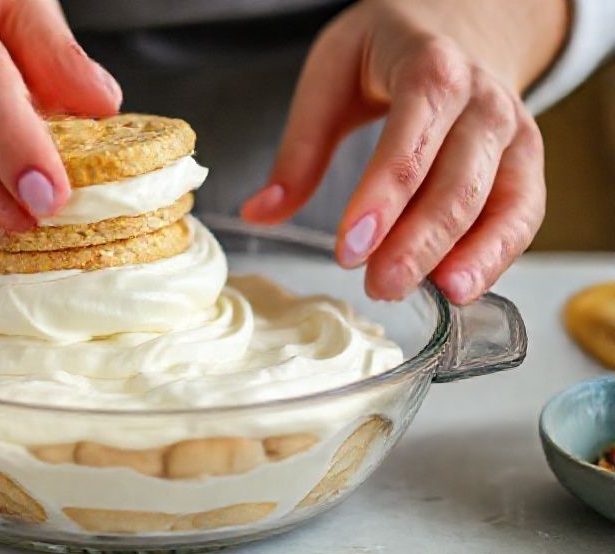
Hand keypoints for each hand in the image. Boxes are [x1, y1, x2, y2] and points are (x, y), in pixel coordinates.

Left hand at [241, 0, 567, 304]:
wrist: (456, 26)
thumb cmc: (385, 53)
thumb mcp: (330, 76)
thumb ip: (299, 148)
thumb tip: (259, 212)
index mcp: (431, 69)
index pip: (410, 140)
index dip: (381, 200)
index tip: (350, 250)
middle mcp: (483, 101)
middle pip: (457, 180)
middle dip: (418, 241)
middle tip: (379, 287)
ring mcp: (513, 133)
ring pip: (499, 202)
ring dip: (462, 256)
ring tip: (424, 295)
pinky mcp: (525, 164)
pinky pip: (523, 215)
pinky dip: (497, 256)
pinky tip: (458, 288)